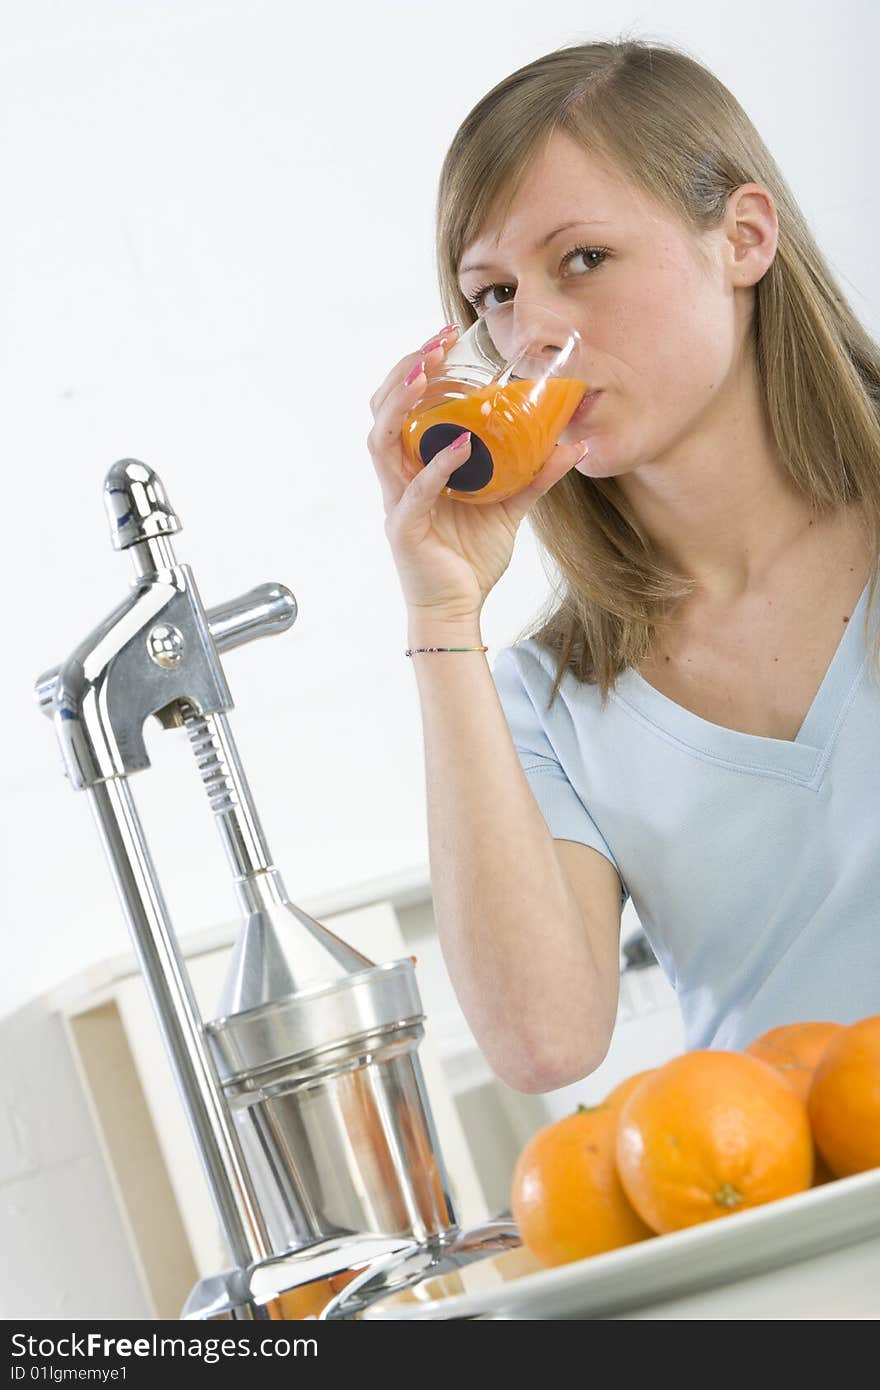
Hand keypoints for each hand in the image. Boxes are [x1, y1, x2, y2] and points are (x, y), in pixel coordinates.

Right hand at [367, 324, 588, 620]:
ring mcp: (396, 502)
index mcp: (415, 466)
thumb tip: (573, 446)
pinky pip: (415, 491)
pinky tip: (460, 446)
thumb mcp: (508, 508)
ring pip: (381, 440)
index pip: (402, 406)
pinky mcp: (404, 529)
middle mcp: (398, 478)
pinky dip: (437, 466)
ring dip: (402, 402)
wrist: (457, 611)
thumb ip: (534, 476)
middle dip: (405, 371)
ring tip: (426, 373)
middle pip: (382, 410)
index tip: (443, 337)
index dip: (415, 368)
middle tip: (435, 342)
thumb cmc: (470, 560)